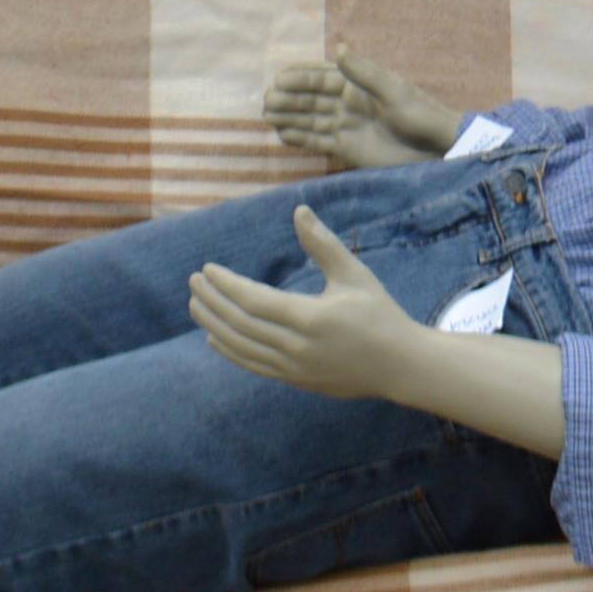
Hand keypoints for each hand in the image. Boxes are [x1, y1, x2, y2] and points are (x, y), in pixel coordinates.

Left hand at [191, 208, 431, 403]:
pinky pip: (253, 365)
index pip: (254, 301)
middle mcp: (297, 347)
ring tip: (196, 305)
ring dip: (214, 326)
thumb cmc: (379, 313)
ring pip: (242, 348)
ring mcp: (294, 368)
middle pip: (241, 324)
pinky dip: (230, 351)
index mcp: (311, 318)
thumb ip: (323, 244)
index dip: (227, 285)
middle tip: (193, 281)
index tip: (207, 269)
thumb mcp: (354, 274)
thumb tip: (298, 210)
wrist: (399, 365)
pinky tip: (214, 338)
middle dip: (213, 302)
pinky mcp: (295, 380)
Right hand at [266, 47, 465, 169]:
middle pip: (312, 99)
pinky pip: (318, 141)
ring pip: (311, 119)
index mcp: (359, 84)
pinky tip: (281, 135)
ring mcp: (346, 126)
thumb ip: (364, 73)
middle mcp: (348, 103)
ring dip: (289, 117)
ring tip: (267, 115)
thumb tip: (339, 46)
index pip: (322, 77)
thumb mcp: (393, 91)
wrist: (437, 150)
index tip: (278, 78)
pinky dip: (300, 138)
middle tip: (266, 101)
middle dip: (289, 98)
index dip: (300, 77)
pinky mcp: (347, 149)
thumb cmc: (420, 116)